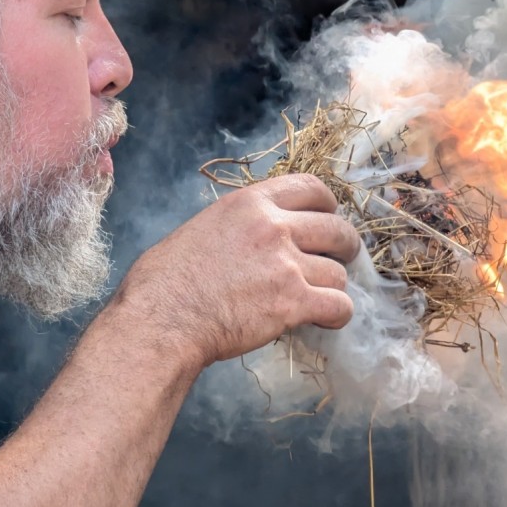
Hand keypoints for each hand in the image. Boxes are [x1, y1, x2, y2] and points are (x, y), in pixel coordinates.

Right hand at [122, 174, 359, 370]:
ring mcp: (286, 264)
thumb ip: (241, 224)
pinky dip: (336, 314)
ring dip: (332, 286)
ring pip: (338, 273)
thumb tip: (257, 235)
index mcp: (250, 202)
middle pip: (336, 229)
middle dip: (344, 246)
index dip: (327, 205)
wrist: (162, 319)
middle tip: (340, 259)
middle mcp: (274, 226)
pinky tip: (325, 319)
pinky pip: (339, 305)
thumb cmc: (166, 279)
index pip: (311, 187)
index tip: (328, 218)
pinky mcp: (293, 302)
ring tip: (319, 297)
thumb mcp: (205, 226)